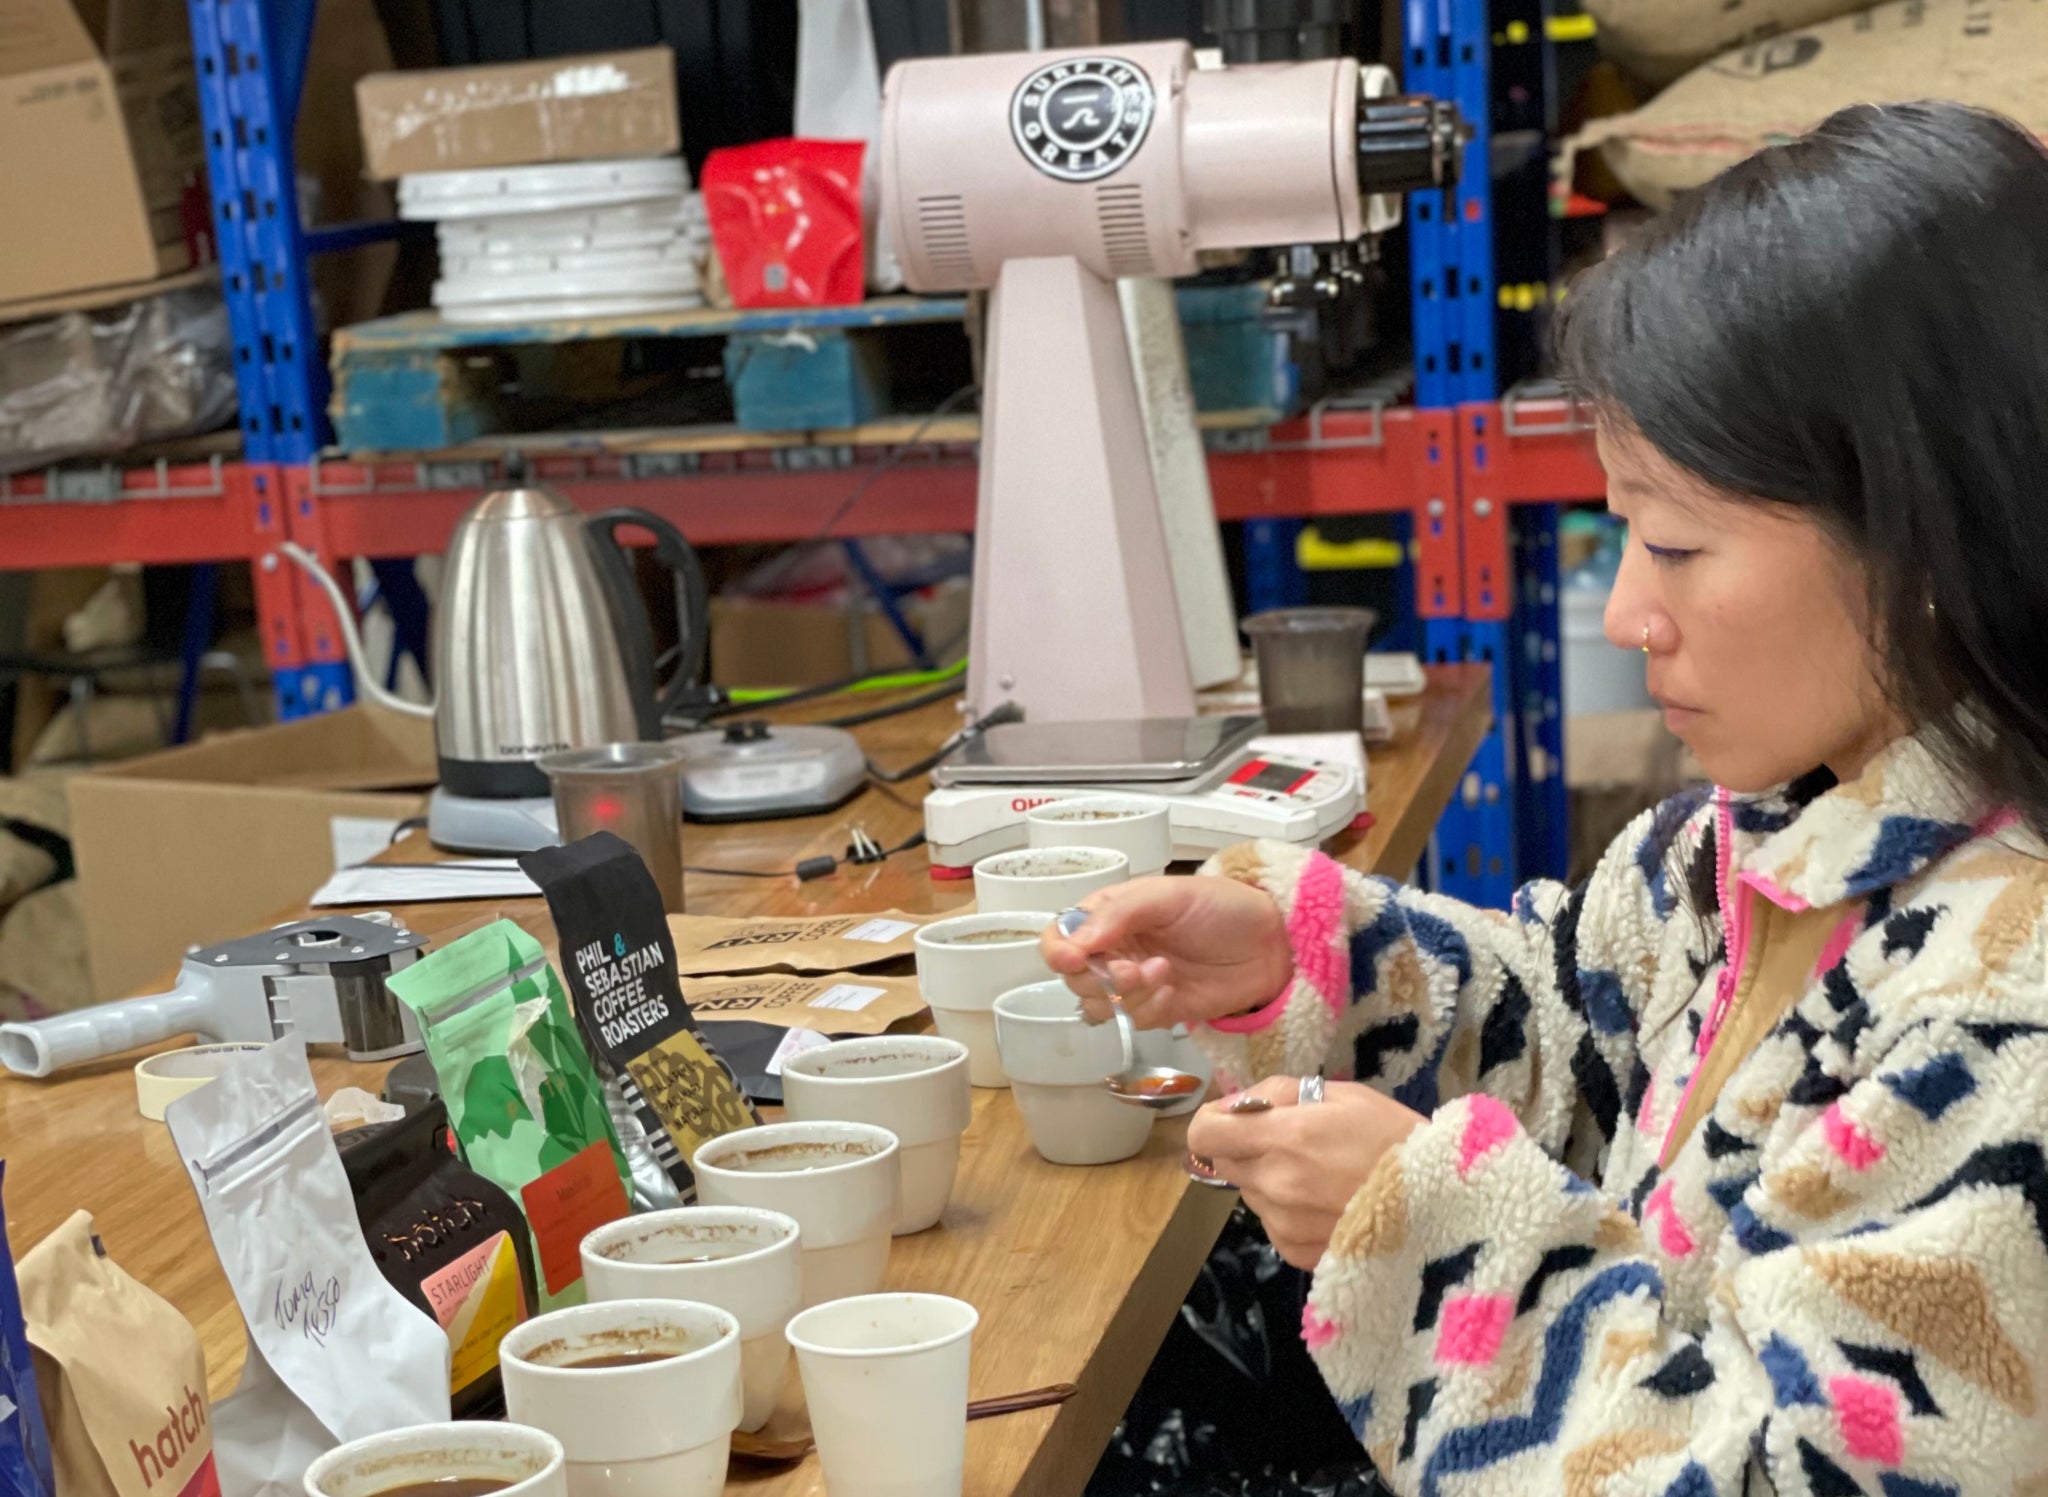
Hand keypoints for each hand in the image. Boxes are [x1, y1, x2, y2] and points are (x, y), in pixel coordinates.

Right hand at [1037, 875, 1292, 1028]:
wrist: (1271, 943)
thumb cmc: (1221, 906)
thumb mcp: (1169, 895)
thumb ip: (1120, 914)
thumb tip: (1076, 942)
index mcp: (1108, 914)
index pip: (1060, 935)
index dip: (1058, 951)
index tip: (1075, 961)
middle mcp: (1114, 949)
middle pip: (1074, 978)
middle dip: (1100, 978)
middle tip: (1133, 970)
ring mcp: (1134, 982)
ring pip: (1099, 1005)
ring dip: (1127, 995)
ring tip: (1163, 975)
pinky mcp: (1156, 1009)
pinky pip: (1132, 1021)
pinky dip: (1149, 1010)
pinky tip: (1174, 992)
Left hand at [1186, 1076, 1426, 1269]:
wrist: (1444, 1204)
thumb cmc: (1396, 1139)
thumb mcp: (1342, 1094)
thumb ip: (1281, 1093)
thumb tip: (1239, 1104)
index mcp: (1283, 1138)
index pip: (1203, 1134)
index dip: (1213, 1122)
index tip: (1236, 1119)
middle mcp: (1274, 1185)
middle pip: (1225, 1163)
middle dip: (1246, 1148)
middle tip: (1291, 1142)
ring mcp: (1285, 1225)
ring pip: (1251, 1194)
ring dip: (1269, 1181)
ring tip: (1320, 1176)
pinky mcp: (1299, 1255)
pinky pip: (1274, 1225)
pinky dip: (1289, 1213)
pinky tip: (1328, 1204)